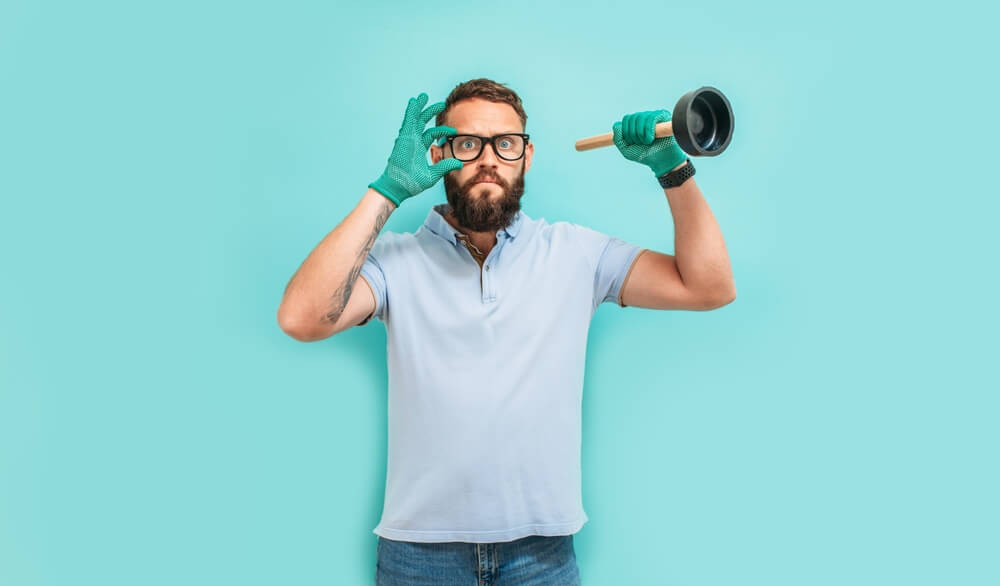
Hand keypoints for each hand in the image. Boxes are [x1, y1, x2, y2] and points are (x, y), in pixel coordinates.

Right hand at [369, 92, 464, 206]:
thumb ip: (445, 166)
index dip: (442, 130)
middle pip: (422, 122)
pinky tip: (414, 101)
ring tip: (424, 96)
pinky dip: (411, 111)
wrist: (399, 187)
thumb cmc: (412, 183)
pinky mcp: (404, 138)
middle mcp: (412, 141)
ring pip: (414, 118)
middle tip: (441, 104)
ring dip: (419, 107)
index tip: (453, 131)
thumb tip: (459, 163)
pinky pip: (408, 121)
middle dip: (430, 111)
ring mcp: (407, 138)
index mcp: (418, 148)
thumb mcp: (433, 174)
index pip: (431, 134)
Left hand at [611, 109, 686, 176]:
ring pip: (641, 118)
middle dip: (633, 134)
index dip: (626, 132)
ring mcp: (654, 116)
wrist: (661, 160)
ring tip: (647, 142)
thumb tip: (616, 124)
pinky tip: (650, 139)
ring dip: (641, 134)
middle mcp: (645, 117)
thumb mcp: (626, 149)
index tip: (632, 143)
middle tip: (641, 143)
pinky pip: (652, 117)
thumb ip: (618, 138)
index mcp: (636, 124)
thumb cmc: (645, 154)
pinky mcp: (664, 117)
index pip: (627, 119)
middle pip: (632, 118)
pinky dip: (648, 130)